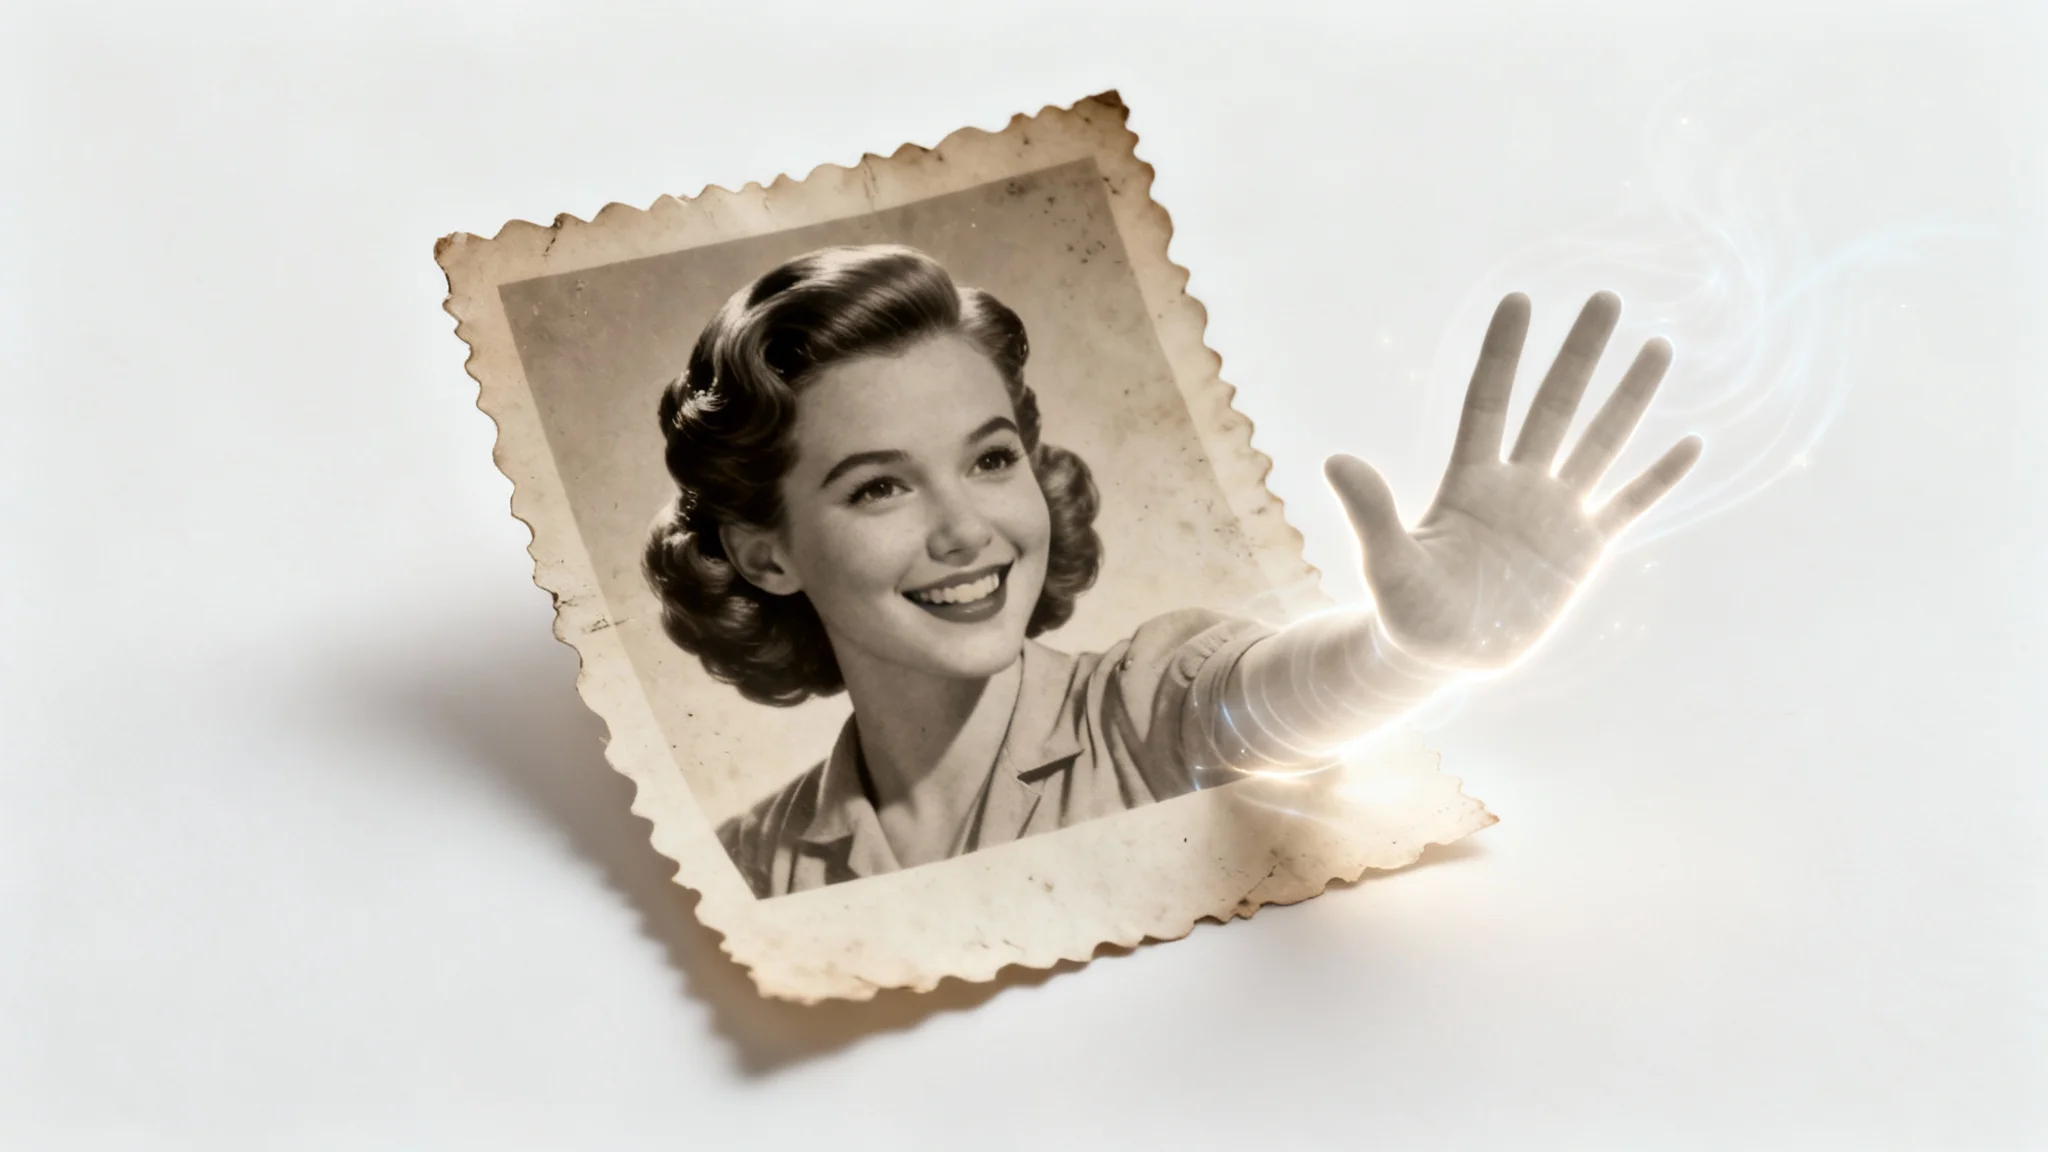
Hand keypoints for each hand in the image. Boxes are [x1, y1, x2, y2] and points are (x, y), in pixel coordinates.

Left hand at [1325, 292, 1700, 670]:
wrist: (1445, 655)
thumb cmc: (1408, 610)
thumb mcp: (1387, 563)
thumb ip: (1371, 512)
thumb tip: (1335, 460)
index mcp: (1469, 481)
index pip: (1488, 401)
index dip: (1503, 353)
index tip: (1519, 300)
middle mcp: (1517, 485)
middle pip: (1553, 407)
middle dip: (1579, 355)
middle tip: (1605, 297)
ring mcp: (1554, 514)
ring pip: (1600, 443)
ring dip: (1628, 398)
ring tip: (1658, 346)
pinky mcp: (1583, 550)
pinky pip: (1628, 505)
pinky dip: (1659, 478)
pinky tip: (1690, 442)